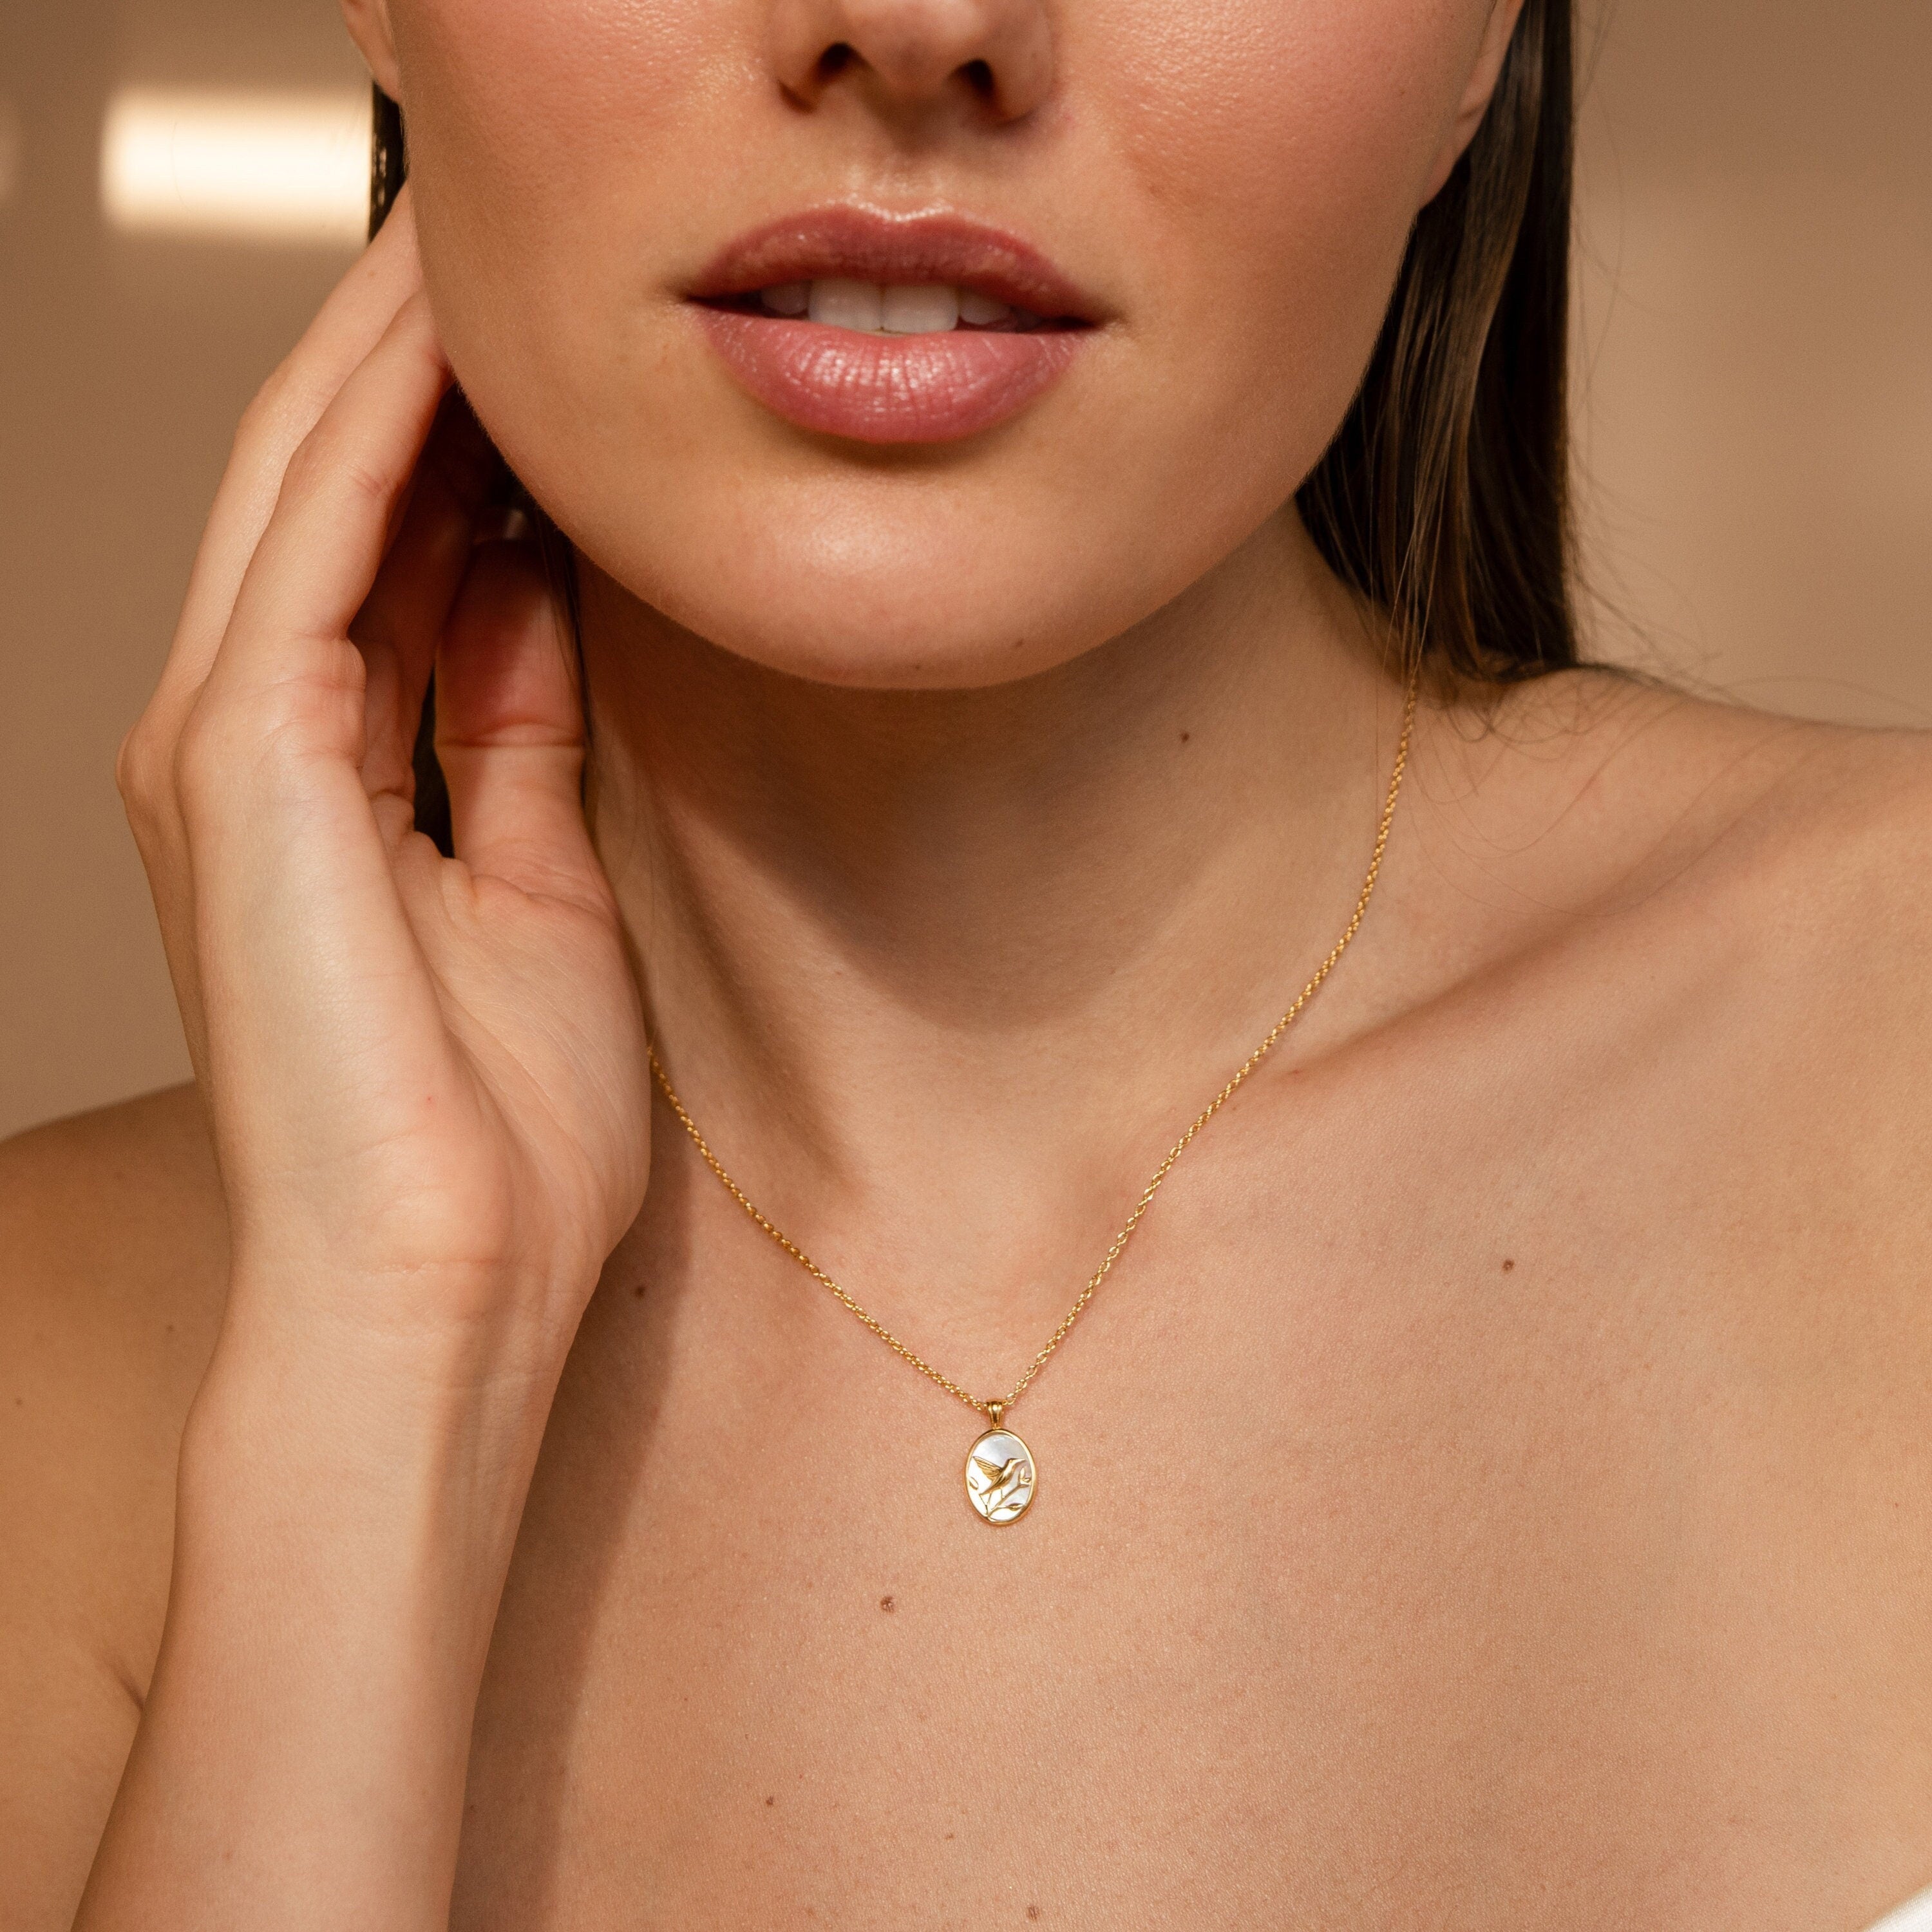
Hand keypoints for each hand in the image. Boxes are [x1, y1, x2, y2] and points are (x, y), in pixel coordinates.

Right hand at [117, 195, 650, 1400]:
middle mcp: (247, 743)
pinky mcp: (234, 759)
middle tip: (509, 251)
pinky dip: (384, 432)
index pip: (390, 557)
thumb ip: (518, 739)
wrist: (438, 1291)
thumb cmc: (494, 1146)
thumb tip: (543, 606)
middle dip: (415, 364)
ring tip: (481, 245)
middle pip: (330, 490)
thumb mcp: (539, 896)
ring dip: (394, 358)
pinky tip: (455, 342)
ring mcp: (221, 744)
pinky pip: (317, 542)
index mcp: (321, 785)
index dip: (465, 441)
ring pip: (303, 482)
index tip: (558, 364)